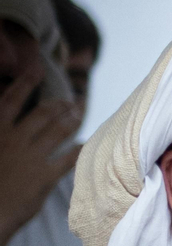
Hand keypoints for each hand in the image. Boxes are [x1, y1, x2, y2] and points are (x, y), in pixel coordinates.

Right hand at [0, 58, 81, 245]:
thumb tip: (2, 117)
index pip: (10, 99)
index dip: (25, 82)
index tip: (37, 69)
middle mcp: (13, 139)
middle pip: (42, 113)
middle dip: (59, 104)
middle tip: (70, 101)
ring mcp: (30, 156)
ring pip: (59, 130)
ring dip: (72, 119)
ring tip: (79, 114)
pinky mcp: (44, 176)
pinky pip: (69, 158)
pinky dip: (81, 148)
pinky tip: (89, 143)